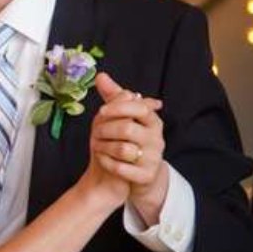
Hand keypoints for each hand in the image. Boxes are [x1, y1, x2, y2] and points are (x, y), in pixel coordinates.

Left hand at [92, 72, 168, 224]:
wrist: (135, 174)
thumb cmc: (127, 140)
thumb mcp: (122, 117)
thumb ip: (114, 97)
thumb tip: (101, 76)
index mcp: (152, 121)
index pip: (140, 108)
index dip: (119, 108)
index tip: (101, 111)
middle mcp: (156, 139)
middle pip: (127, 128)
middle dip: (105, 129)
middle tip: (95, 132)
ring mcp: (153, 158)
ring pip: (123, 148)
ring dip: (103, 146)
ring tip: (96, 145)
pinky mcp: (145, 176)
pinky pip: (121, 168)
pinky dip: (106, 162)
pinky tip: (102, 158)